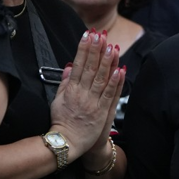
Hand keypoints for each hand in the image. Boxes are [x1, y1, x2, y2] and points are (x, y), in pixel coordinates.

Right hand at [49, 30, 122, 159]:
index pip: (78, 64)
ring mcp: (92, 102)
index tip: (87, 35)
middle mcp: (81, 94)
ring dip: (107, 61)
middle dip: (95, 50)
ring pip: (101, 78)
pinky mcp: (102, 112)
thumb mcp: (57, 101)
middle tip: (100, 34)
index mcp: (71, 89)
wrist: (67, 143)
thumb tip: (69, 66)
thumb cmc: (62, 122)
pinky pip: (110, 94)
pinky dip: (115, 82)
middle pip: (90, 68)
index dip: (83, 49)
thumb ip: (65, 83)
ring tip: (111, 46)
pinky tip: (120, 69)